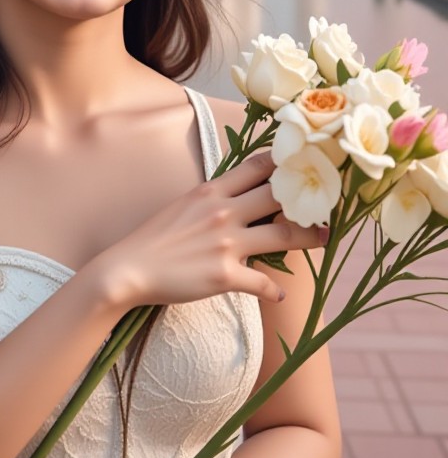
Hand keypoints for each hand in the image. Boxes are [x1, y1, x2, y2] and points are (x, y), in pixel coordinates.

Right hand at [95, 152, 325, 310]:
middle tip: (327, 203)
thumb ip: (215, 198)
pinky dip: (273, 289)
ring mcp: (226, 244)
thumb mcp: (184, 204)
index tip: (306, 163)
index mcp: (212, 191)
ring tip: (323, 239)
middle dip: (307, 200)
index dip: (286, 164)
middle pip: (278, 197)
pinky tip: (278, 294)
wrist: (129, 268)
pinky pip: (262, 282)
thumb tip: (240, 195)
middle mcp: (223, 212)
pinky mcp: (225, 275)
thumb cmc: (155, 237)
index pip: (258, 167)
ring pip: (282, 236)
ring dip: (308, 238)